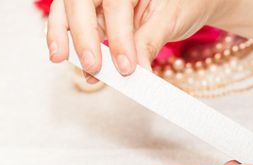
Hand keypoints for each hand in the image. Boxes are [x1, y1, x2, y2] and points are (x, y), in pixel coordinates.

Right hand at [46, 0, 225, 77]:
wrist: (189, 2)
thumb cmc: (183, 3)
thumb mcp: (171, 20)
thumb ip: (150, 42)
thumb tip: (137, 70)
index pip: (116, 5)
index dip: (118, 38)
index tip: (125, 67)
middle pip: (80, 1)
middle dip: (81, 34)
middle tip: (92, 66)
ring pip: (69, 9)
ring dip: (63, 35)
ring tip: (63, 59)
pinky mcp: (96, 13)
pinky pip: (78, 25)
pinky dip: (73, 42)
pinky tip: (75, 61)